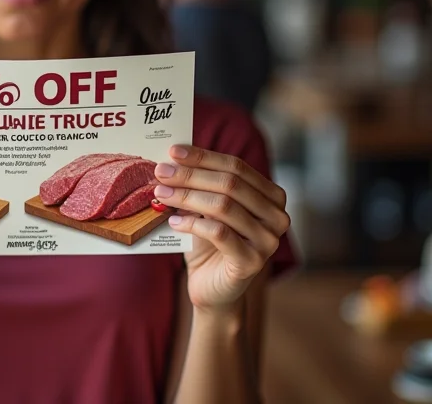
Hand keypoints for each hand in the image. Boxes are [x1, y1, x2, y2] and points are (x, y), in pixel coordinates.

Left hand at [154, 144, 289, 312]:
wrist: (212, 287)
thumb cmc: (208, 241)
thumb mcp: (207, 206)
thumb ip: (201, 184)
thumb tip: (173, 158)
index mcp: (272, 195)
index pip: (236, 166)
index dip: (203, 157)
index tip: (174, 151)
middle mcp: (277, 216)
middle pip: (230, 184)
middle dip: (191, 175)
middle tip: (161, 172)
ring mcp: (268, 241)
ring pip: (223, 206)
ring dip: (186, 196)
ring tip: (161, 194)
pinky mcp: (252, 263)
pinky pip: (218, 233)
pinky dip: (191, 223)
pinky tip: (173, 221)